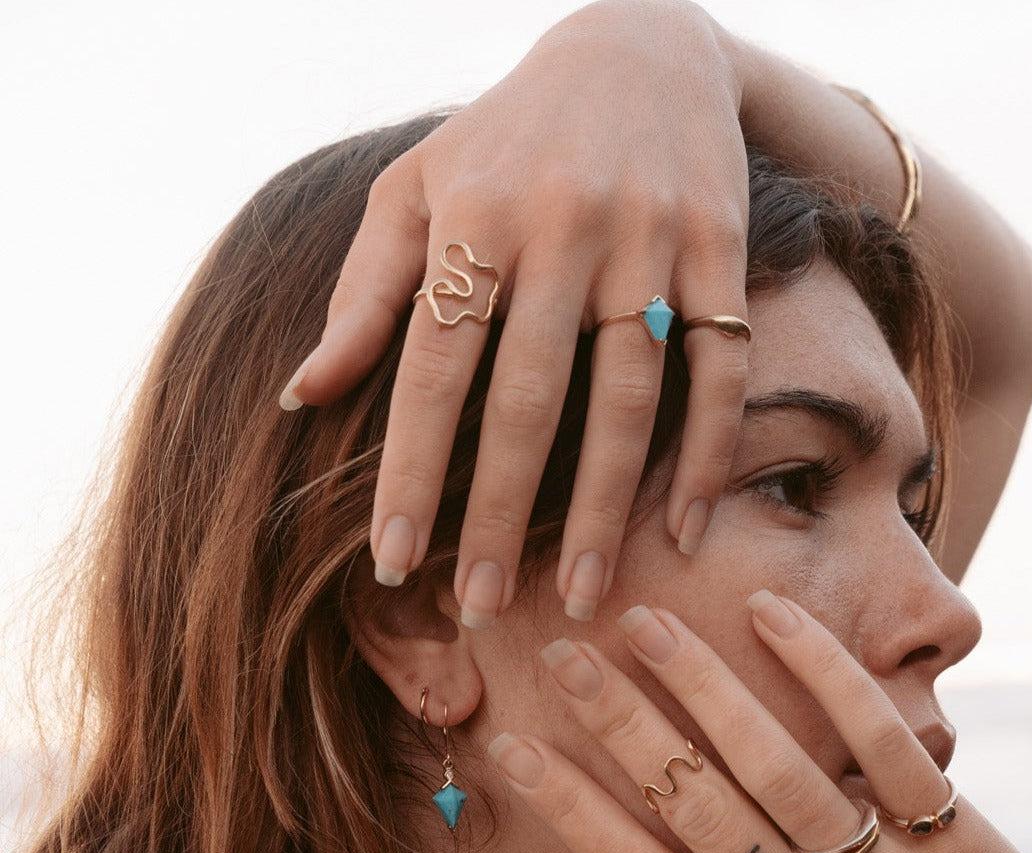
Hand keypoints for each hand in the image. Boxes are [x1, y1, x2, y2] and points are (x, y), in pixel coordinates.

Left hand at [279, 0, 751, 625]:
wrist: (643, 46)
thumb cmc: (507, 135)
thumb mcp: (416, 189)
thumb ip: (364, 293)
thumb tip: (302, 394)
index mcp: (476, 218)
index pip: (433, 368)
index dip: (412, 470)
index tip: (396, 561)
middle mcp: (564, 229)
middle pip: (530, 401)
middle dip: (501, 515)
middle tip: (482, 608)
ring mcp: (652, 242)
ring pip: (630, 399)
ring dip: (604, 510)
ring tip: (582, 597)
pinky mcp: (720, 252)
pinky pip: (719, 369)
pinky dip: (707, 454)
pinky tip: (682, 530)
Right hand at [486, 590, 1031, 852]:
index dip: (569, 809)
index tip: (515, 748)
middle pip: (694, 810)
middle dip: (618, 725)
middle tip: (565, 658)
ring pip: (774, 766)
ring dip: (700, 685)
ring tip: (645, 626)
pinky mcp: (951, 835)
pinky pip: (879, 741)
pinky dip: (824, 673)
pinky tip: (770, 618)